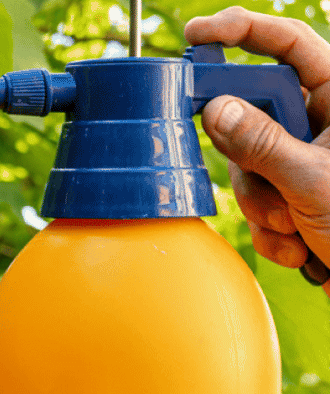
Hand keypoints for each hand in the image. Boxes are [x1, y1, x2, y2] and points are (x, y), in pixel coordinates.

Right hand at [185, 7, 329, 294]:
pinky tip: (299, 243)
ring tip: (295, 225)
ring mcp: (305, 159)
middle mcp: (322, 124)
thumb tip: (215, 109)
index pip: (288, 45)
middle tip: (259, 179)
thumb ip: (260, 144)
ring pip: (246, 164)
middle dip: (248, 160)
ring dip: (262, 204)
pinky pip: (255, 200)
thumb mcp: (311, 182)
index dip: (241, 32)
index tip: (195, 36)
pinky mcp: (292, 194)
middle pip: (252, 113)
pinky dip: (270, 227)